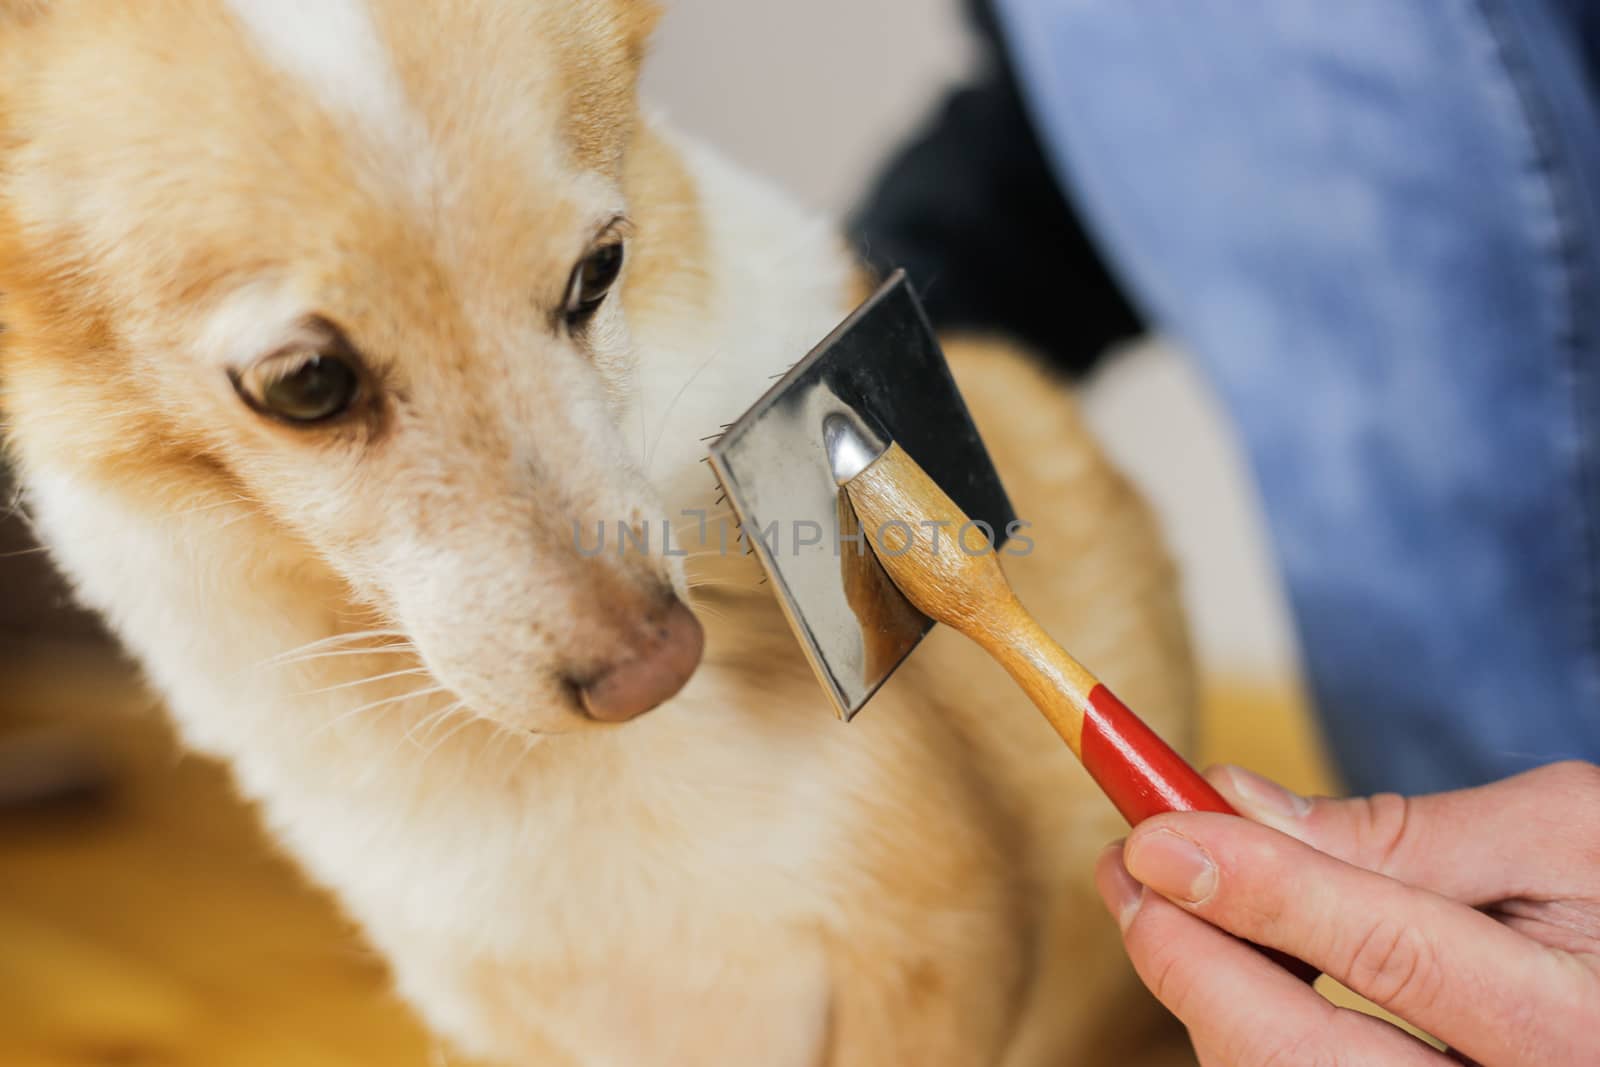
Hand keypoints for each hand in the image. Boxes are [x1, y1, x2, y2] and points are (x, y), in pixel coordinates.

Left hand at [1095, 761, 1599, 1065]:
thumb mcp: (1559, 836)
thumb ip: (1402, 830)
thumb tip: (1235, 800)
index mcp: (1575, 1022)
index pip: (1390, 956)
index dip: (1260, 891)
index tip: (1156, 836)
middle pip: (1304, 1060)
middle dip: (1191, 963)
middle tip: (1130, 870)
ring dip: (1201, 996)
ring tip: (1159, 901)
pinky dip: (1244, 1030)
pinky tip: (1228, 963)